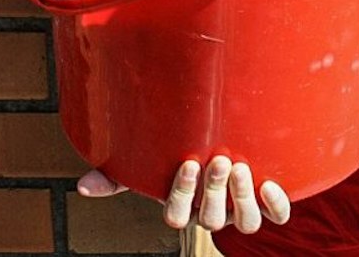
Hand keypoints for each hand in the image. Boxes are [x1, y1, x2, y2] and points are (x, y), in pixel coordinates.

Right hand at [76, 156, 290, 232]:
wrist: (231, 136)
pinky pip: (276, 215)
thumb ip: (119, 176)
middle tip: (220, 160)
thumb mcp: (150, 164)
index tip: (188, 162)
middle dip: (215, 191)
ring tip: (240, 165)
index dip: (183, 195)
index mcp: (184, 206)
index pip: (177, 216)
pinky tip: (269, 183)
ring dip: (242, 197)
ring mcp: (241, 209)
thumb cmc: (183, 153)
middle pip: (211, 220)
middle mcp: (213, 211)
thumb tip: (82, 187)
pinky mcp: (270, 201)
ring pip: (243, 223)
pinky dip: (274, 204)